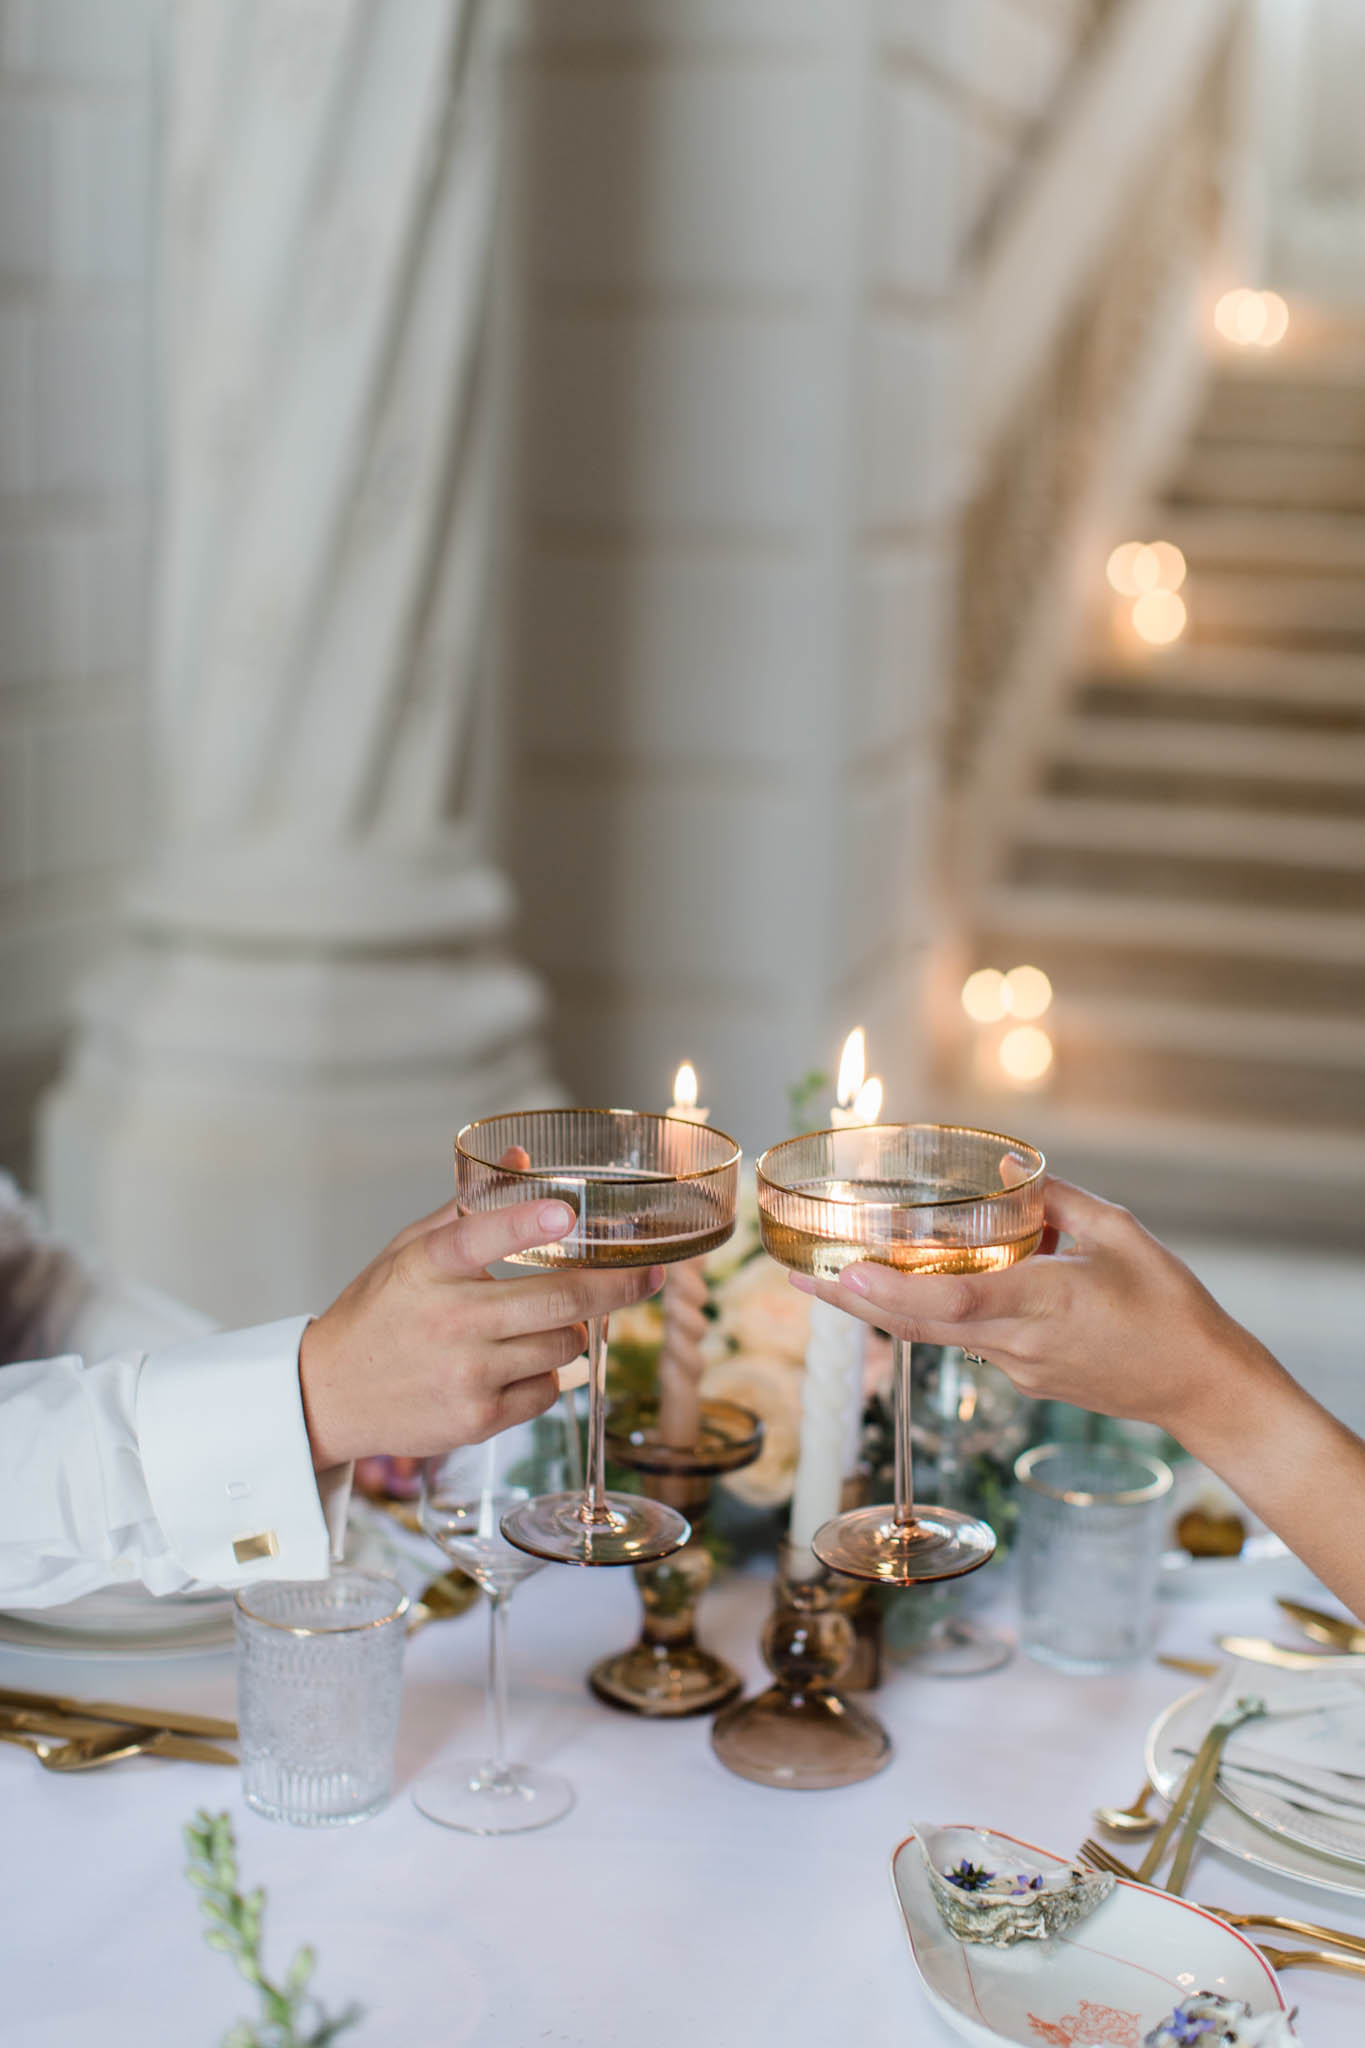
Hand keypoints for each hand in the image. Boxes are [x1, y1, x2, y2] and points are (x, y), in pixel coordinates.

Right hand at [299, 1195, 661, 1468]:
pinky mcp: (477, 1420)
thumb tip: (525, 1159)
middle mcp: (448, 1320)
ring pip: (564, 1346)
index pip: (479, 1235)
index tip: (567, 1209)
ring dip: (572, 1330)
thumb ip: (471, 1207)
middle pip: (559, 1301)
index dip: (526, 1220)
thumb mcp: (409, 1251)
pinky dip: (548, 1375)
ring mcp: (465, 1374)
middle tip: (650, 1274)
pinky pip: (548, 1391)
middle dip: (618, 1285)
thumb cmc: (378, 1313)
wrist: (328, 1396)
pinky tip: (519, 1363)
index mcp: (427, 1267)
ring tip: (548, 1322)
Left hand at [789, 1177, 1267, 1436]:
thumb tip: (1009, 1173)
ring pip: (937, 1335)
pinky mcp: (1021, 1376)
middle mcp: (1021, 1342)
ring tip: (834, 1276)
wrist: (1199, 1386)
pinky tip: (909, 1288)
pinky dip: (931, 1314)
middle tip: (796, 1275)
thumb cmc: (1168, 1304)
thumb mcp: (1120, 1233)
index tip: (846, 1276)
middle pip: (921, 1325)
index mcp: (1049, 1302)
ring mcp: (1018, 1367)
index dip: (896, 1292)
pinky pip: (964, 1340)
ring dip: (885, 1307)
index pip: (959, 1302)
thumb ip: (1057, 1200)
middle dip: (855, 1303)